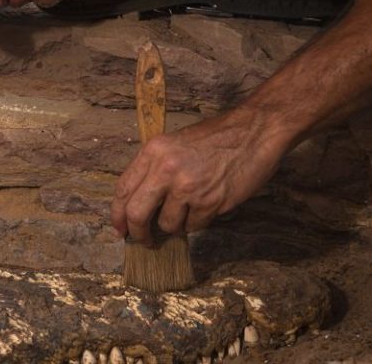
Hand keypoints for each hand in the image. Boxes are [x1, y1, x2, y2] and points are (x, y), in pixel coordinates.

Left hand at [110, 108, 288, 244]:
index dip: (118, 214)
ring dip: (176, 225)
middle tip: (144, 240)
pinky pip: (193, 226)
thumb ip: (154, 169)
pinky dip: (198, 222)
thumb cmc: (215, 138)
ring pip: (167, 224)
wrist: (254, 131)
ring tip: (190, 209)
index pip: (123, 189)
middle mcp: (166, 169)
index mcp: (153, 151)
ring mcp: (187, 186)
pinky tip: (208, 204)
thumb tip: (137, 204)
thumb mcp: (174, 144)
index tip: (120, 229)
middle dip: (138, 233)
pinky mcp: (210, 201)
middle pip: (137, 213)